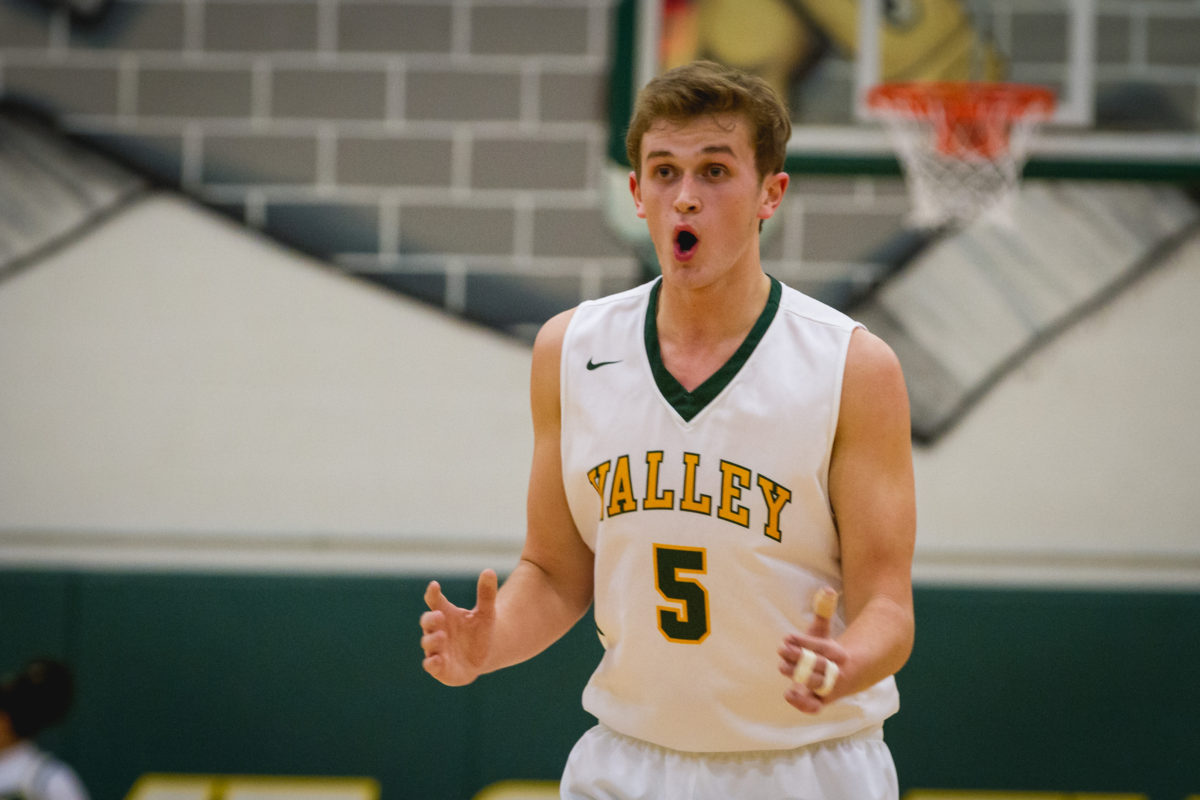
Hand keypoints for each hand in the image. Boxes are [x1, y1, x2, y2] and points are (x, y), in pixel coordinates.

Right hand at [420, 569, 498, 685]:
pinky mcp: (440, 667)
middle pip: (427, 622)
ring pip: (428, 643)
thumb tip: (489, 570)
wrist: (483, 656)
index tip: (435, 585)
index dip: (432, 593)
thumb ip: (486, 593)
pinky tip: (437, 660)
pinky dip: (432, 663)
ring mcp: (437, 649)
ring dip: (432, 640)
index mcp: (445, 614)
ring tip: (442, 636)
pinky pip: (431, 665)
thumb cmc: (480, 630)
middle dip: (431, 619)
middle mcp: (437, 630)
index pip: (434, 601)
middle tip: (439, 616)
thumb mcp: (486, 612)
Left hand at [778, 586, 846, 713]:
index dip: (804, 642)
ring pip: (818, 685)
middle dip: (800, 658)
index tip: (786, 638)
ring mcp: (828, 688)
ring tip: (782, 666)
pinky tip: (788, 694)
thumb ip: (823, 610)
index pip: (822, 647)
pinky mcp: (820, 701)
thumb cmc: (827, 650)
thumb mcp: (823, 629)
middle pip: (820, 667)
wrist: (844, 675)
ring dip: (800, 677)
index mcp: (838, 653)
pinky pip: (815, 707)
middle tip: (781, 649)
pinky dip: (803, 704)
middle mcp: (836, 672)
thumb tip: (827, 589)